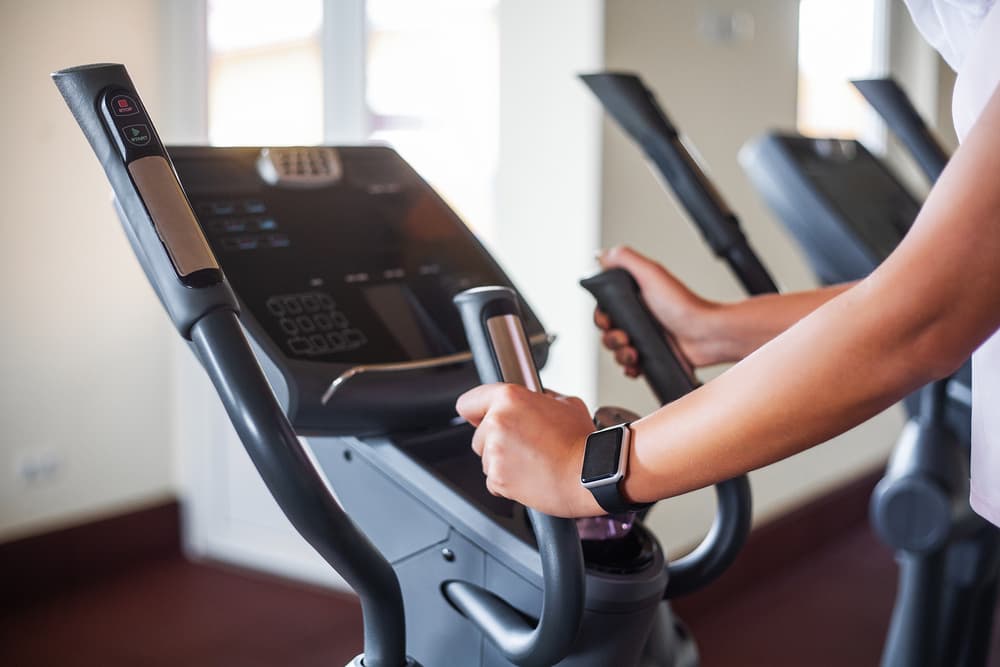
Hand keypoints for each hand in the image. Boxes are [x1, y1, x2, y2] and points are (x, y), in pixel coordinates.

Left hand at [455, 384, 603, 517]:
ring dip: (503, 462)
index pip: (468, 403)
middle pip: (478, 435)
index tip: (480, 418)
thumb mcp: (567, 403)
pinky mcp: (498, 479)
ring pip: (486, 459)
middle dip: (496, 441)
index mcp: (509, 399)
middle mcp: (496, 423)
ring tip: (532, 461)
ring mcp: (495, 453)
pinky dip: (508, 482)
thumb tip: (538, 399)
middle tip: (524, 444)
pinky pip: (494, 481)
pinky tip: (530, 476)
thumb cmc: (582, 442)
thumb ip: (542, 398)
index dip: (476, 412)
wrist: (591, 475)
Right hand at [595, 245, 723, 374]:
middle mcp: (638, 316)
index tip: (608, 321)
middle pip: (607, 331)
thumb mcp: (652, 273)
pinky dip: (630, 367)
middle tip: (624, 337)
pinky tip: (637, 365)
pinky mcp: (652, 355)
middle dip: (610, 338)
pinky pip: (630, 365)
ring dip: (620, 355)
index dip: (601, 317)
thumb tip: (602, 255)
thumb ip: (625, 259)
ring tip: (634, 353)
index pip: (604, 309)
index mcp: (633, 297)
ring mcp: (645, 336)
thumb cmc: (684, 305)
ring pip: (617, 350)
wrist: (706, 335)